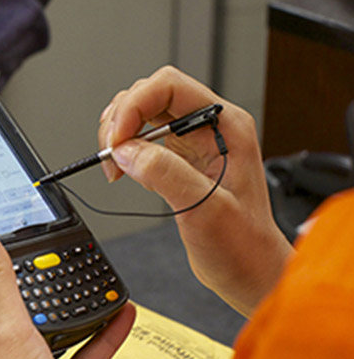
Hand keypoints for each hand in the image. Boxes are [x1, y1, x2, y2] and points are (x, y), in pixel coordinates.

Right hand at [97, 66, 293, 315]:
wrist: (248, 271)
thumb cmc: (242, 244)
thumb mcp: (205, 209)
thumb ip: (166, 174)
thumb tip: (127, 150)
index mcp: (225, 126)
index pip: (168, 87)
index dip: (134, 106)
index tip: (116, 139)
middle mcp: (208, 127)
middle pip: (149, 95)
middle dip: (121, 119)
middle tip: (111, 154)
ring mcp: (192, 142)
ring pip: (141, 114)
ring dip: (118, 134)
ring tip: (114, 165)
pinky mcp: (177, 160)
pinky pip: (140, 139)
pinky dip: (122, 150)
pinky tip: (122, 171)